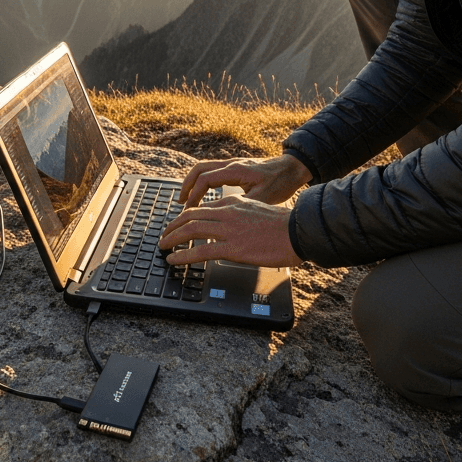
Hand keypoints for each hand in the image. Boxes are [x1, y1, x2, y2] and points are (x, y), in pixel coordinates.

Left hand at [158, 195, 302, 267]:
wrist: (299, 231)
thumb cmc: (283, 225)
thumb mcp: (257, 209)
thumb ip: (240, 213)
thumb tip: (229, 225)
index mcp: (233, 202)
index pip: (201, 208)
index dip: (184, 217)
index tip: (177, 225)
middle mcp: (227, 212)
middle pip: (190, 216)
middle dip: (172, 226)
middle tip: (164, 236)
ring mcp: (229, 229)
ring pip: (190, 230)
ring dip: (172, 239)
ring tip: (163, 246)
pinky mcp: (233, 248)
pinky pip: (200, 251)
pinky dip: (183, 255)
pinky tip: (174, 259)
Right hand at [179, 153, 311, 206]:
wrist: (293, 168)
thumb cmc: (281, 182)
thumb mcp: (263, 198)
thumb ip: (243, 206)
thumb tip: (224, 219)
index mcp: (236, 170)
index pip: (205, 180)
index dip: (194, 196)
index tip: (189, 211)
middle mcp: (232, 164)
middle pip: (199, 169)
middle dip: (187, 186)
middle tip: (180, 204)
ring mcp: (233, 164)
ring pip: (204, 168)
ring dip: (193, 182)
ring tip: (187, 199)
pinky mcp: (236, 167)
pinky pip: (212, 171)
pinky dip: (203, 181)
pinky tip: (204, 195)